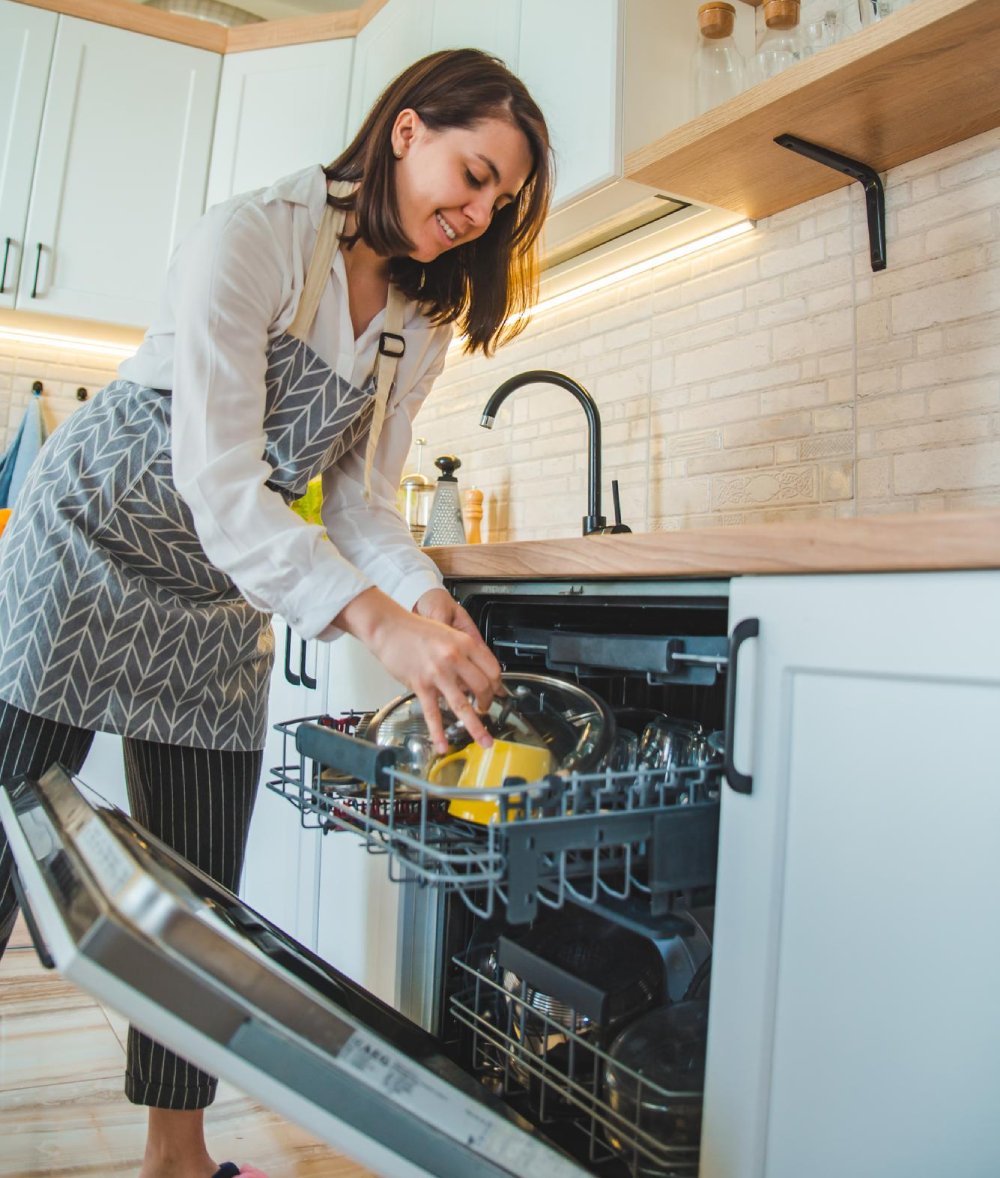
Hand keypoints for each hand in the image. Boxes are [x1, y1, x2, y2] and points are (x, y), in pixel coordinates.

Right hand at [334, 587, 502, 753]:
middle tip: (485, 710)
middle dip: (487, 704)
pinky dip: (438, 733)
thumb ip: (464, 653)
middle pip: (482, 688)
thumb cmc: (416, 630)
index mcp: (465, 643)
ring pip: (463, 705)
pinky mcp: (420, 685)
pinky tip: (442, 745)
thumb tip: (477, 674)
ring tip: (485, 741)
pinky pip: (433, 714)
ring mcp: (437, 673)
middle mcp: (454, 658)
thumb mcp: (449, 633)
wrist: (389, 628)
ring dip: (476, 727)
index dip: (498, 685)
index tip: (497, 693)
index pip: (492, 669)